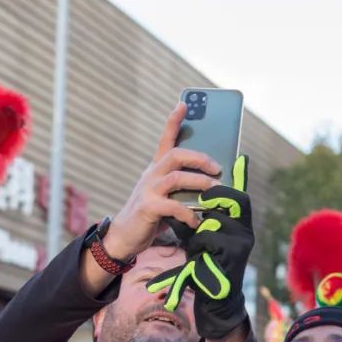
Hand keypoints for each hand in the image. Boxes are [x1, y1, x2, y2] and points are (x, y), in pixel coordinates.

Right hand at [100, 103, 221, 261]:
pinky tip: (196, 220)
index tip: (183, 104)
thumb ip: (181, 188)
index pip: (165, 140)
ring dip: (199, 182)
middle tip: (217, 167)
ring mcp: (148, 190)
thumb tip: (211, 186)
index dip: (173, 121)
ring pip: (177, 177)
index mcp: (155, 170)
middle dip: (199, 157)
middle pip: (176, 154)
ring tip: (215, 191)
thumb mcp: (165, 197)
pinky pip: (174, 206)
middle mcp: (151, 175)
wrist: (124, 236)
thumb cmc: (149, 216)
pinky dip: (189, 213)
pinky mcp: (148, 207)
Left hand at [145, 155, 252, 340]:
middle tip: (200, 200)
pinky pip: (210, 237)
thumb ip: (198, 215)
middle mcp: (247, 232)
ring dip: (200, 229)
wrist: (213, 296)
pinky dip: (199, 244)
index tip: (215, 177)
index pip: (240, 196)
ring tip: (196, 244)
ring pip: (216, 220)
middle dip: (216, 197)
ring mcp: (243, 243)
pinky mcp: (235, 255)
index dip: (230, 184)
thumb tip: (182, 188)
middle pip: (237, 201)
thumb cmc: (205, 262)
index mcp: (241, 225)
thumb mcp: (201, 234)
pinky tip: (199, 256)